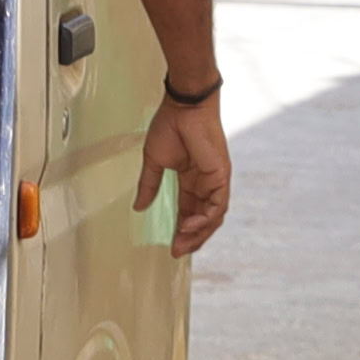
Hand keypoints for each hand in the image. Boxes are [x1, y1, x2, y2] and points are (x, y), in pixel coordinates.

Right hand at [136, 94, 231, 251]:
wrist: (184, 108)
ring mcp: (215, 181)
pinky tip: (189, 226)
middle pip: (202, 219)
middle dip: (191, 238)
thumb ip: (149, 186)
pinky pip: (218, 205)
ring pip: (212, 217)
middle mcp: (205, 184)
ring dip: (199, 233)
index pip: (189, 212)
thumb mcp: (154, 162)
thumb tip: (138, 207)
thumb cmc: (170, 127)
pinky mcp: (221, 177)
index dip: (181, 230)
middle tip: (176, 251)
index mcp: (191, 180)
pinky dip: (205, 219)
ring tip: (181, 242)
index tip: (170, 246)